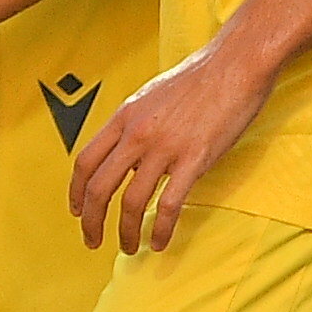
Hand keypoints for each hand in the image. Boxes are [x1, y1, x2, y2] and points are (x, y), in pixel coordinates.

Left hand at [65, 39, 269, 253]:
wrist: (235, 64)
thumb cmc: (198, 78)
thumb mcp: (151, 96)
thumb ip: (134, 125)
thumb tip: (125, 152)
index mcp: (124, 117)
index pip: (86, 161)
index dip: (76, 192)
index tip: (76, 211)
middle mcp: (137, 134)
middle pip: (99, 187)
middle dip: (90, 221)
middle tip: (92, 241)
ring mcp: (165, 147)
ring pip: (131, 202)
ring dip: (125, 232)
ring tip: (128, 247)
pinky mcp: (194, 159)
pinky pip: (169, 205)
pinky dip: (161, 229)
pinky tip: (160, 242)